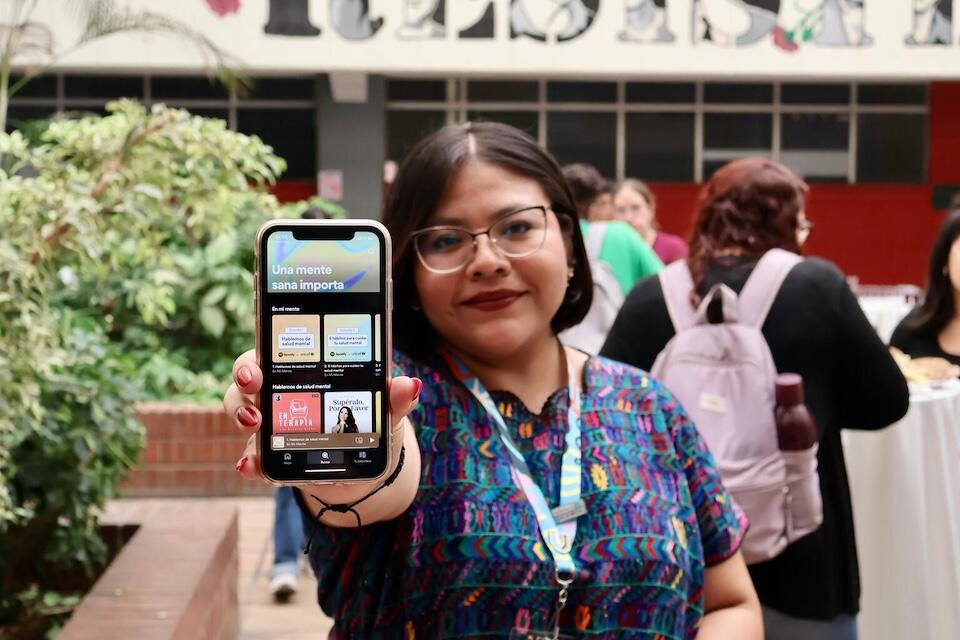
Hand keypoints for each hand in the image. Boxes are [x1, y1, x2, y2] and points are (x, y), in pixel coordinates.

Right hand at [222, 349, 421, 501]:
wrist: (369, 472)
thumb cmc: (372, 428)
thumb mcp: (386, 412)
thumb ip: (395, 399)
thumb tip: (410, 385)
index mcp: (306, 373)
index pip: (273, 353)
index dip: (259, 354)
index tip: (258, 362)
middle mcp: (282, 394)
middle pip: (249, 379)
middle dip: (244, 380)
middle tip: (254, 384)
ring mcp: (274, 427)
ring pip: (244, 414)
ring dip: (242, 416)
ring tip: (255, 423)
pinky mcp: (274, 459)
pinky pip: (254, 458)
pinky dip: (250, 462)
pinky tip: (250, 465)